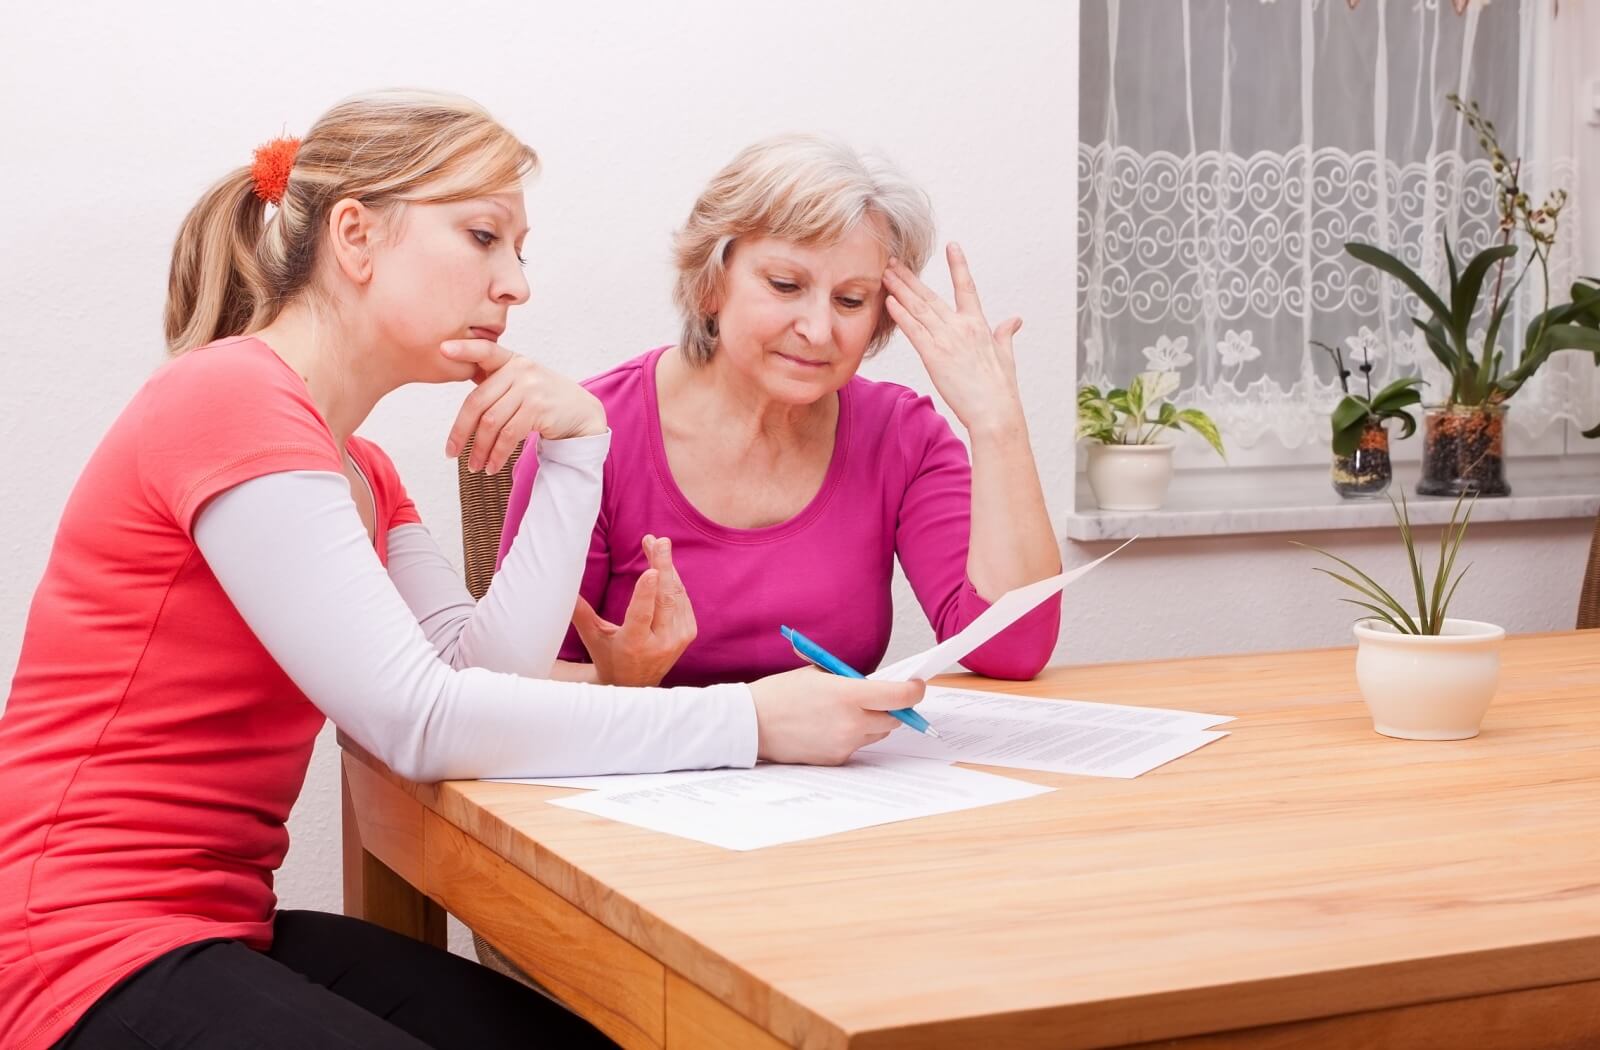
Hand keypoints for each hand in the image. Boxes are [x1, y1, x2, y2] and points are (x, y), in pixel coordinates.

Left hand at [441, 339, 605, 473]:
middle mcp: (521, 370)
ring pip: (492, 423)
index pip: (486, 350)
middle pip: (478, 401)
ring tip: (474, 466)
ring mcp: (531, 389)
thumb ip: (495, 379)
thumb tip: (458, 374)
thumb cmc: (543, 398)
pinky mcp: (539, 409)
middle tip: (450, 452)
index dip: (464, 349)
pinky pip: (509, 435)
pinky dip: (497, 455)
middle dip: (461, 431)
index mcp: (512, 360)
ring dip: (480, 449)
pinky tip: (492, 466)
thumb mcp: (521, 382)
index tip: (442, 349)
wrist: (581, 412)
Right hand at [570, 535, 696, 685]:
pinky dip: (672, 581)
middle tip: (659, 541)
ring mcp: (678, 638)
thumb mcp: (592, 637)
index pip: (642, 615)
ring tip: (657, 544)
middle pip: (664, 599)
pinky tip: (664, 564)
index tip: (650, 570)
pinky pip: (681, 600)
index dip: (646, 593)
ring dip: (667, 568)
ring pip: (675, 595)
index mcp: (634, 644)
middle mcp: (661, 642)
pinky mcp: (688, 633)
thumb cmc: (608, 656)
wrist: (635, 684)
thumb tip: (561, 586)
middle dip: (662, 566)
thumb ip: (580, 612)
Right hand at [750, 669, 924, 765]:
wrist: (751, 724)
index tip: (916, 685)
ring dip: (873, 722)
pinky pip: (858, 746)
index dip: (914, 690)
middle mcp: (851, 722)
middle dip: (893, 707)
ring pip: (878, 733)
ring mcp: (844, 744)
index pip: (899, 696)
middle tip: (883, 697)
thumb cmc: (780, 694)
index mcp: (847, 694)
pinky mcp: (836, 759)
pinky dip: (853, 736)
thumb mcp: (817, 674)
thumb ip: (850, 680)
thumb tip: (876, 684)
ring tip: (846, 711)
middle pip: (894, 718)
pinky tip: (829, 727)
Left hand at [882, 243, 1025, 434]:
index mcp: (979, 324)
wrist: (994, 411)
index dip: (959, 265)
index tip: (951, 245)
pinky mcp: (934, 356)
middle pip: (930, 296)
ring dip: (899, 290)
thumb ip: (1005, 334)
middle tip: (893, 262)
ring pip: (918, 308)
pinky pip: (913, 330)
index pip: (967, 287)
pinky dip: (900, 314)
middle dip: (910, 278)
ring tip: (885, 274)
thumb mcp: (1006, 356)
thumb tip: (1014, 320)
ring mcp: (947, 340)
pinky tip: (889, 301)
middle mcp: (961, 326)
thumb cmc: (1000, 388)